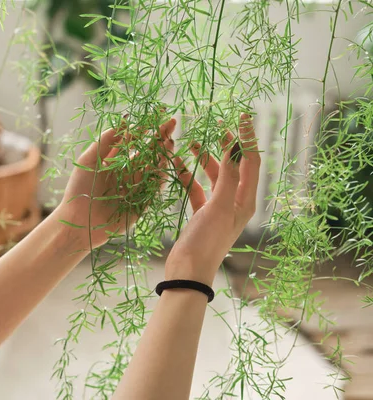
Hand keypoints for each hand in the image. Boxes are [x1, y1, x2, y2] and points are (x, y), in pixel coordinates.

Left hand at [54, 117, 176, 248]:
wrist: (79, 223)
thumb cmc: (79, 191)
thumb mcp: (89, 160)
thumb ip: (106, 141)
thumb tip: (125, 120)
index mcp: (114, 161)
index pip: (132, 140)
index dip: (144, 128)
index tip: (157, 113)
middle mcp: (127, 172)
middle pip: (146, 151)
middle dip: (159, 137)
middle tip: (171, 122)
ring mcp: (135, 187)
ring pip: (153, 167)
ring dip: (162, 154)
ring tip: (170, 140)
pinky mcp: (141, 202)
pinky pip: (154, 186)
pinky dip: (161, 174)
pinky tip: (165, 161)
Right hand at [165, 114, 259, 284]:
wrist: (187, 271)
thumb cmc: (206, 241)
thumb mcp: (218, 206)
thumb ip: (227, 175)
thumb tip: (234, 146)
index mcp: (245, 200)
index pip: (250, 161)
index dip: (246, 138)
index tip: (239, 116)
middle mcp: (234, 202)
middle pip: (233, 166)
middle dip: (225, 145)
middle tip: (216, 125)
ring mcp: (218, 208)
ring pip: (213, 175)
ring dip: (203, 159)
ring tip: (190, 142)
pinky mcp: (201, 213)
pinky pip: (196, 188)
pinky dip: (188, 176)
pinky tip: (177, 165)